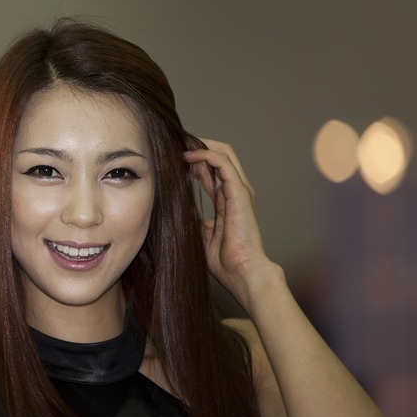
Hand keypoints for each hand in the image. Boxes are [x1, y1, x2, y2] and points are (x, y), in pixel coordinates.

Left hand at [184, 139, 277, 306]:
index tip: (175, 157)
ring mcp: (240, 190)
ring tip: (181, 144)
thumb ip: (194, 219)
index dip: (195, 160)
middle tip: (176, 144)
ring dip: (201, 145)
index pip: (213, 170)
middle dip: (199, 146)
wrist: (241, 272)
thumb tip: (179, 212)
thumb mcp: (201, 234)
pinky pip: (223, 163)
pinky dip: (206, 154)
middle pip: (220, 156)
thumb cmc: (225, 260)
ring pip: (224, 153)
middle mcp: (236, 191)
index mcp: (228, 200)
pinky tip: (188, 155)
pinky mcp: (240, 192)